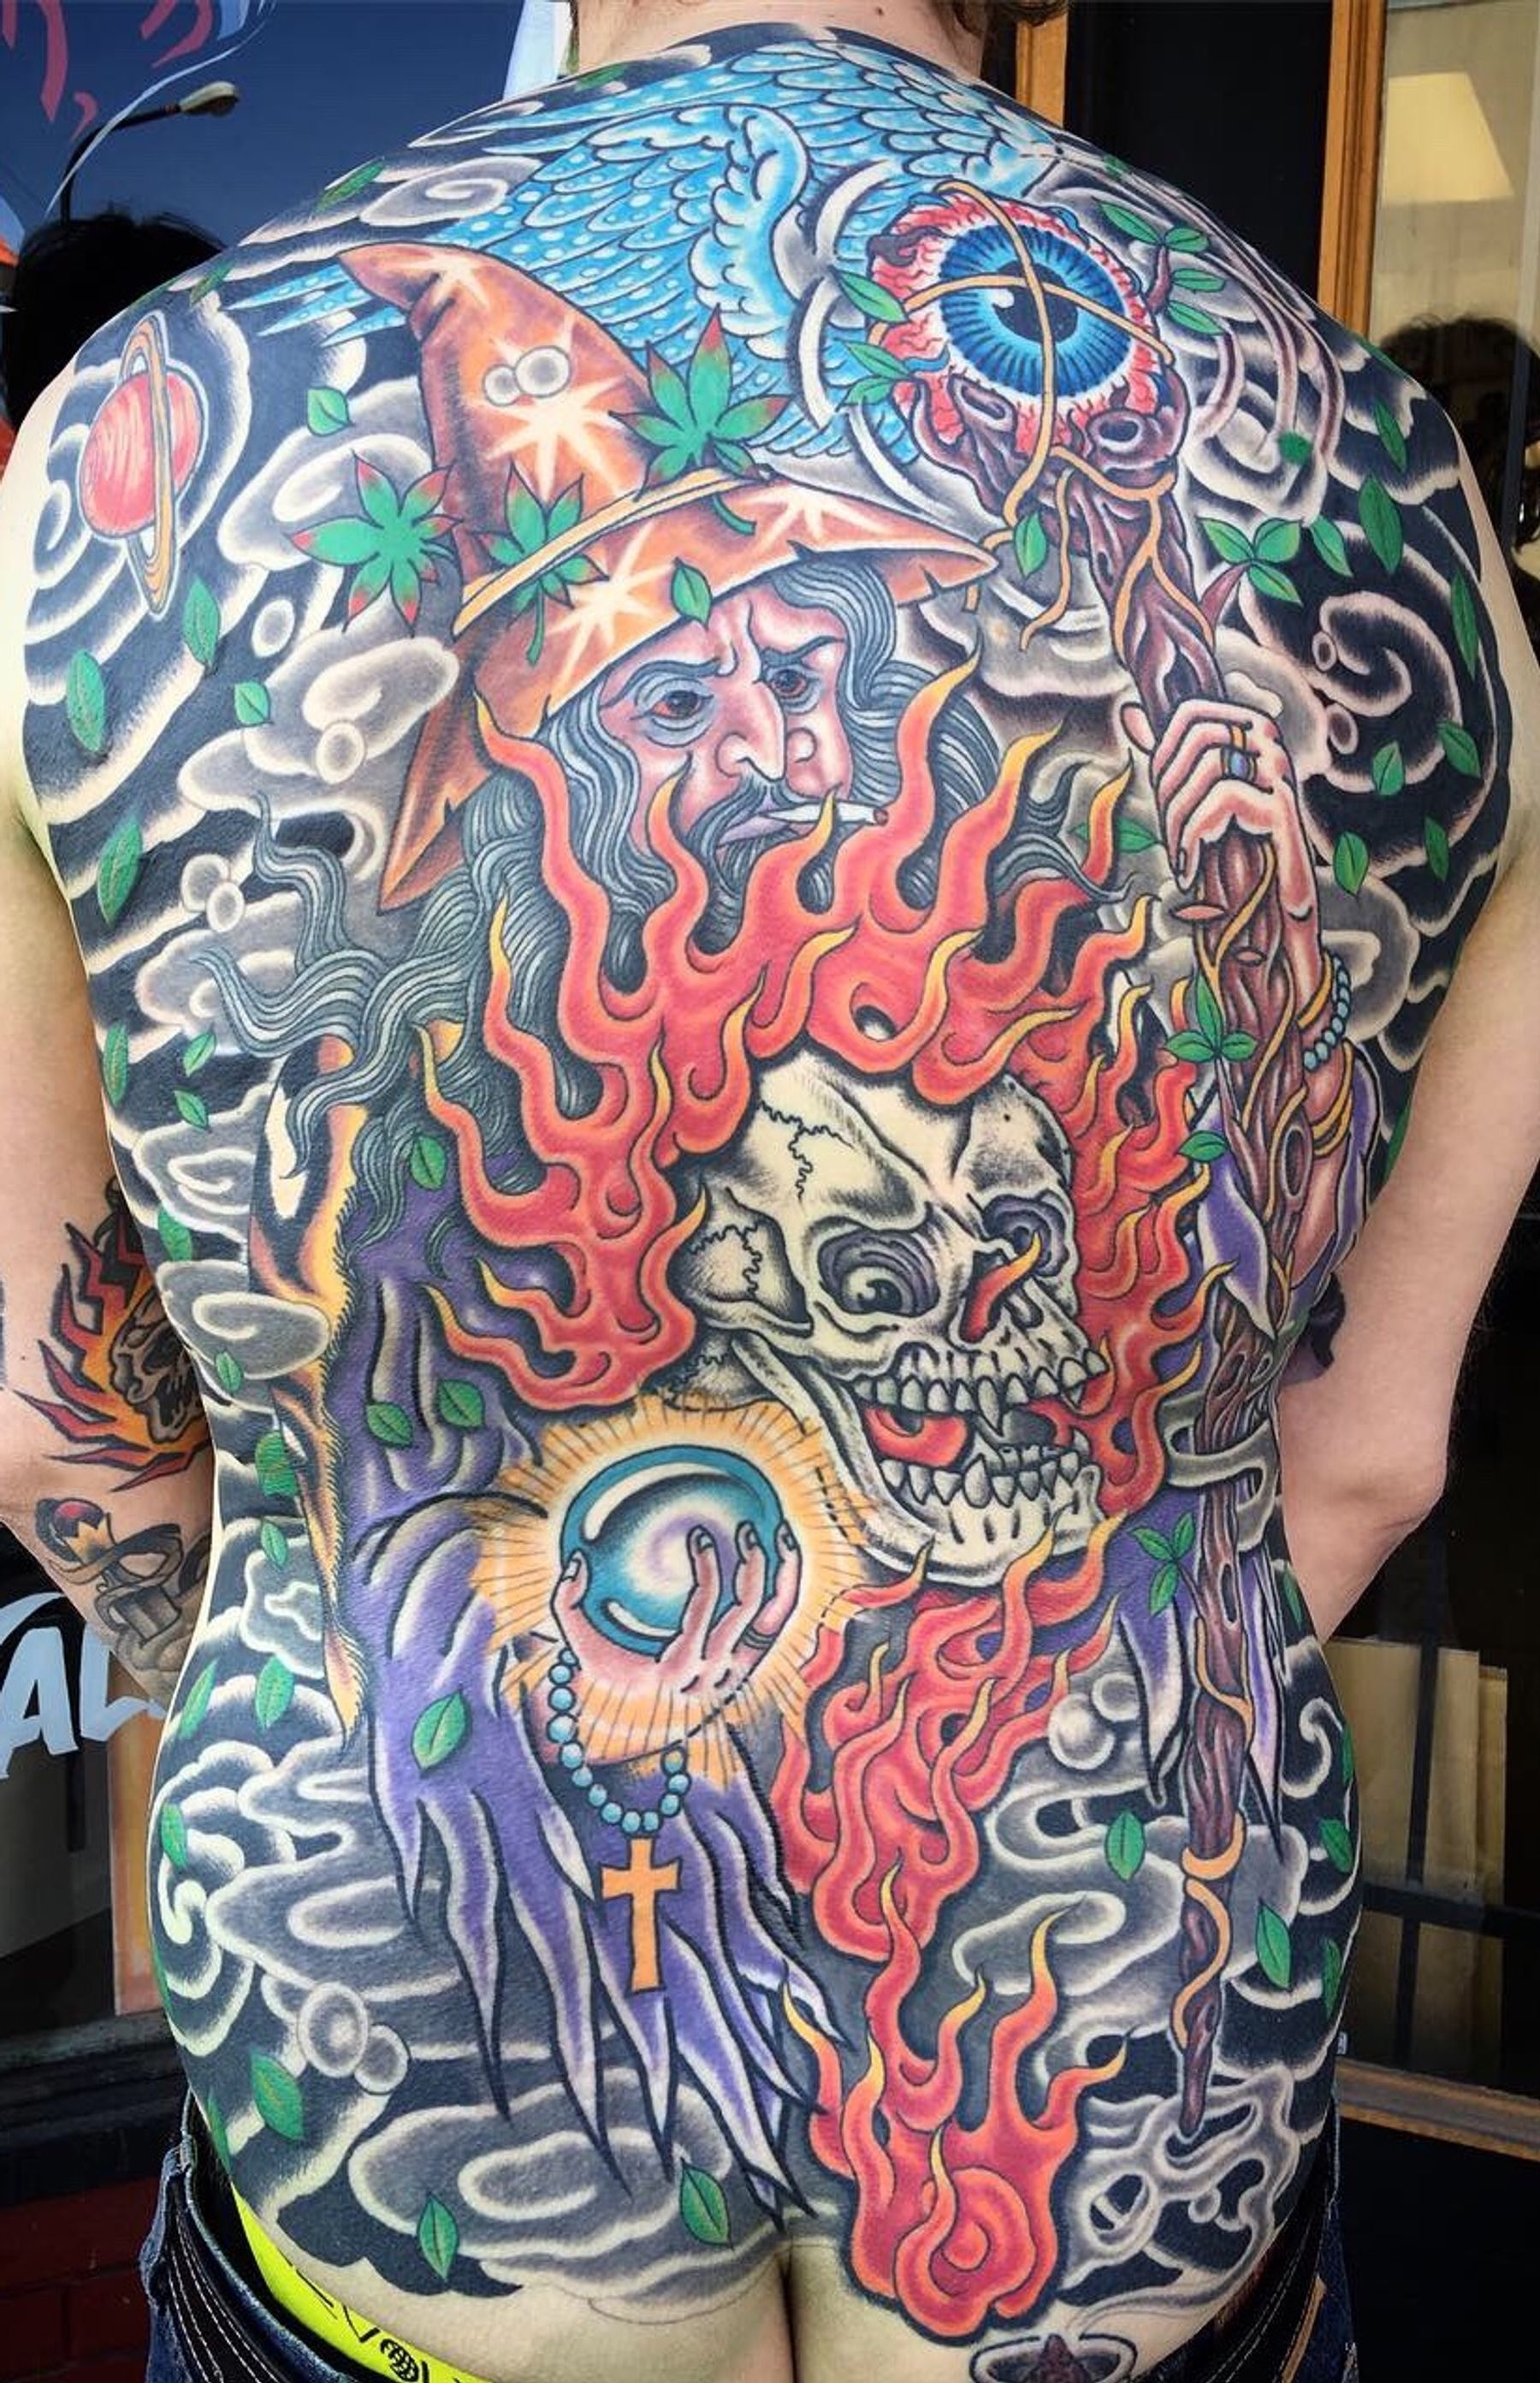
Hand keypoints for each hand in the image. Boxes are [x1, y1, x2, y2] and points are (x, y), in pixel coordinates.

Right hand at [548, 1520, 801, 1739]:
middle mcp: (711, 1674)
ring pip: (773, 1622)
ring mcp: (734, 1671)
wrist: (628, 1714)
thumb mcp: (576, 1636)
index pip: (702, 1612)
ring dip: (784, 1577)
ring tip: (783, 1535)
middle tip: (746, 1529)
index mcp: (674, 1668)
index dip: (707, 1570)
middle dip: (751, 1565)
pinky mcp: (747, 1664)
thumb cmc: (604, 1666)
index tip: (699, 1534)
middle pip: (746, 1614)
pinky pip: (775, 1626)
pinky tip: (786, 1556)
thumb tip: (578, 1559)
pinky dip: (785, 1591)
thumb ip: (567, 1598)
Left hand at [1124, 697, 1319, 928]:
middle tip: (1172, 841)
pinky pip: (1224, 798)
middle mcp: (1270, 741)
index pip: (1190, 712)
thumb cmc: (1233, 849)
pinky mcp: (1284, 805)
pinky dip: (1195, 837)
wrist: (1272, 904)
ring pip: (1209, 765)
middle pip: (1198, 736)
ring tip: (1182, 860)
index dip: (1163, 756)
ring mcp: (1280, 770)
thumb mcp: (1193, 800)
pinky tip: (1192, 870)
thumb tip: (1129, 713)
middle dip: (1170, 793)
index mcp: (1249, 728)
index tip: (1163, 803)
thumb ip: (1168, 758)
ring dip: (1180, 822)